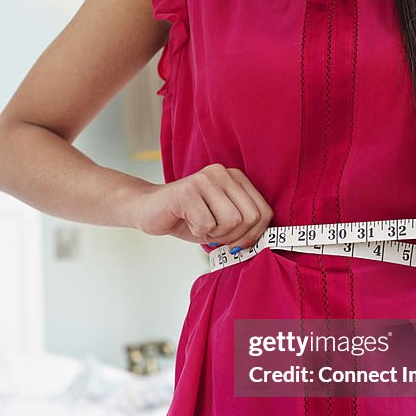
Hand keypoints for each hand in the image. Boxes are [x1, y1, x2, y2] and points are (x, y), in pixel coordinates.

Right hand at [132, 164, 273, 249]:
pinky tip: (187, 222)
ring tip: (200, 225)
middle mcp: (223, 173)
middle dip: (233, 236)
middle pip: (250, 218)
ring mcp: (205, 179)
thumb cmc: (189, 218)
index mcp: (237, 178)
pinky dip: (197, 232)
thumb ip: (245, 226)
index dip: (254, 235)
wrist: (149, 210)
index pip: (264, 212)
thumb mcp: (223, 222)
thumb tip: (266, 242)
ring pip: (231, 221)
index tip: (237, 243)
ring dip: (214, 234)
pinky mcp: (188, 190)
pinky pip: (207, 225)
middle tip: (214, 233)